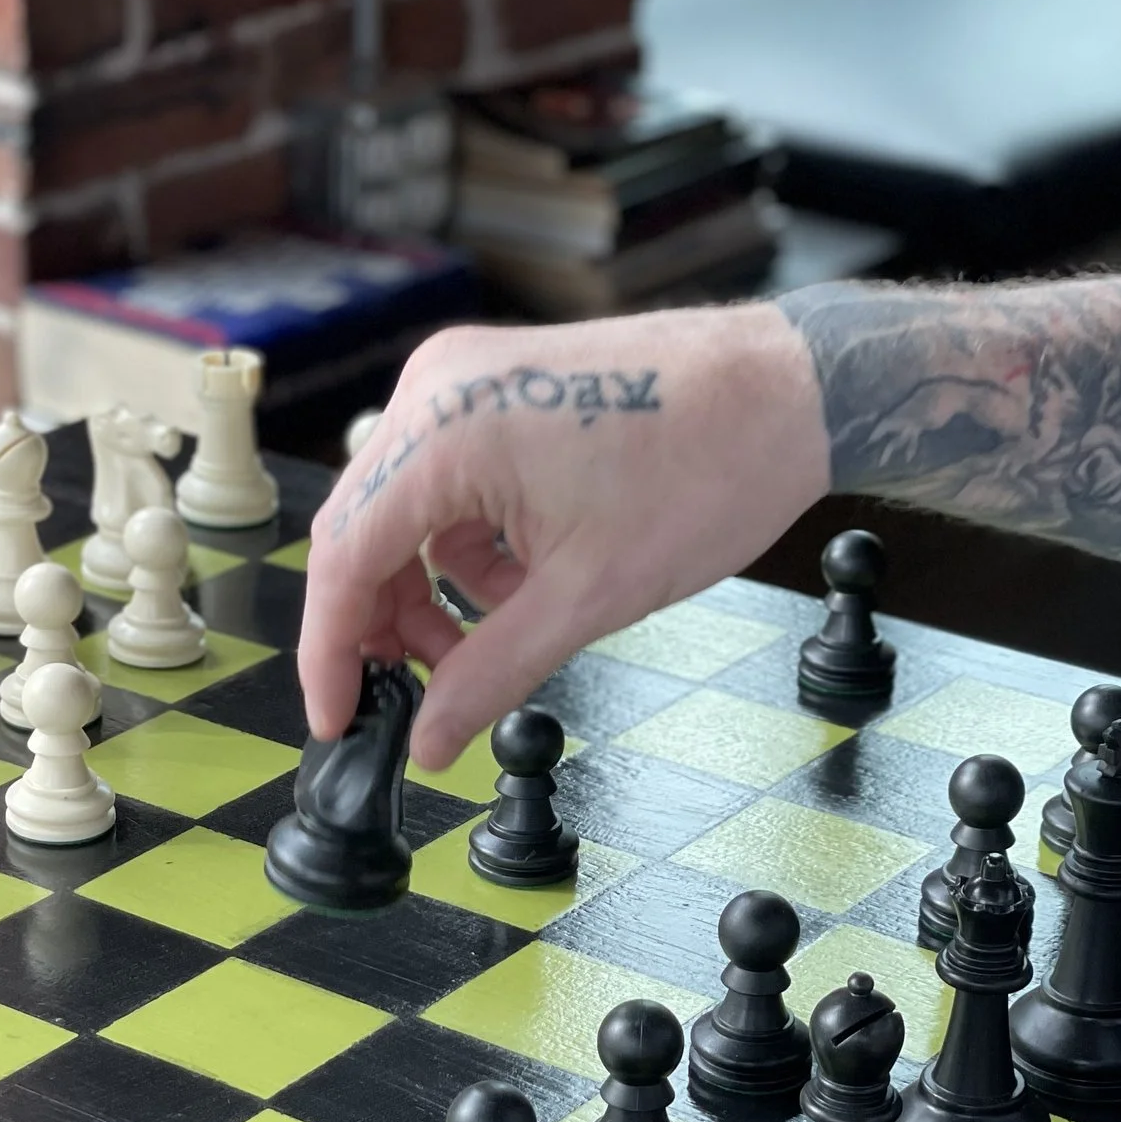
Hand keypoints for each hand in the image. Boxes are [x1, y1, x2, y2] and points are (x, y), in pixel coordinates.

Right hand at [299, 302, 823, 769]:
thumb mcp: (587, 597)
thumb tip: (428, 740)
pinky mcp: (495, 387)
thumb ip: (489, 674)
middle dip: (379, 625)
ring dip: (425, 589)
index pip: (341, 559)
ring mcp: (463, 381)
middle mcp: (436, 390)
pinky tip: (513, 588)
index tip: (338, 719)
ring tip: (479, 649)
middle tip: (412, 698)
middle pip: (359, 532)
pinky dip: (462, 547)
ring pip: (398, 511)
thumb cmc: (708, 469)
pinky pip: (443, 483)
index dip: (332, 652)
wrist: (788, 391)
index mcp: (444, 432)